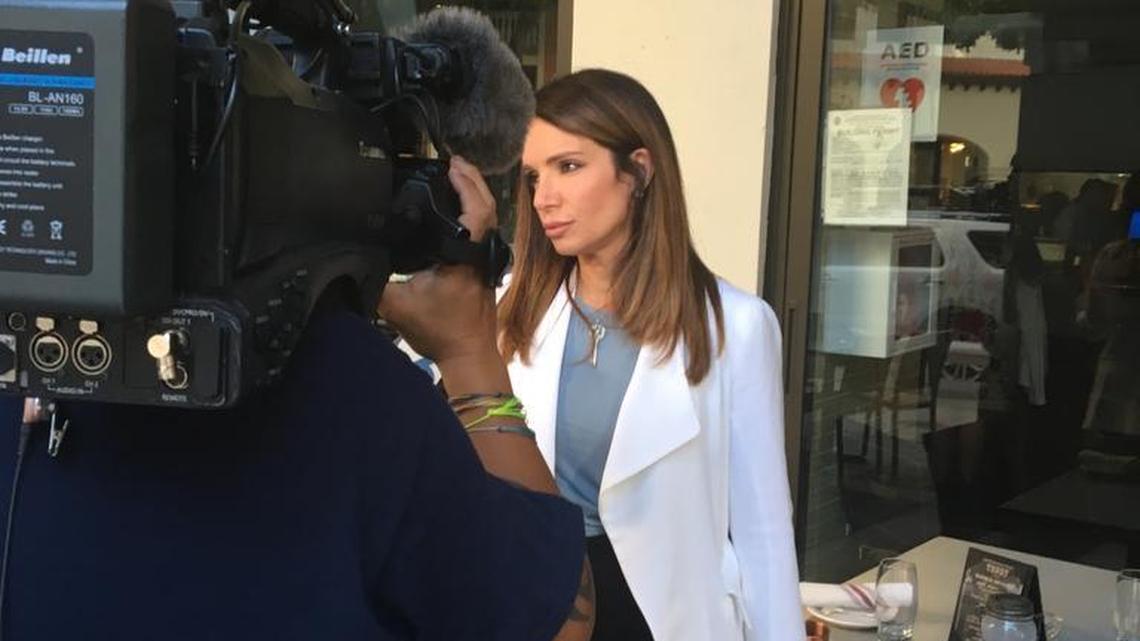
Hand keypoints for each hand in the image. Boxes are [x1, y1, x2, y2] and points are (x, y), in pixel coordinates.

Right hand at [377, 156, 499, 367]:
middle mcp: (479, 253)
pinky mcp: (482, 269)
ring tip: (454, 177)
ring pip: (487, 219)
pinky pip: (482, 231)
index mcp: (464, 254)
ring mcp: (484, 261)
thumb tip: (348, 261)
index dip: (466, 183)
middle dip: (471, 180)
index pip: (476, 209)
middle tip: (453, 161)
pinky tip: (455, 210)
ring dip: (473, 196)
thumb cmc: (440, 331)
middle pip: (486, 206)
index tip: (449, 164)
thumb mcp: (397, 306)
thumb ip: (373, 282)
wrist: (467, 355)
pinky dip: (472, 213)